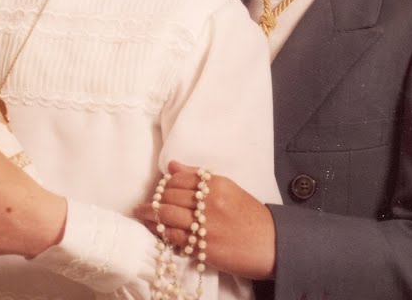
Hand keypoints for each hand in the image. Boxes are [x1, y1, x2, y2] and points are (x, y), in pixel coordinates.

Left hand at [132, 160, 276, 280]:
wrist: (272, 245)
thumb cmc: (252, 217)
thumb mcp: (230, 189)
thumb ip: (200, 177)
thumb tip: (172, 166)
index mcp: (216, 184)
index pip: (179, 178)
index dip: (166, 184)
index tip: (160, 189)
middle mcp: (209, 202)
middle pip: (169, 195)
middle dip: (155, 198)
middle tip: (147, 202)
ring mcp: (204, 225)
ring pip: (166, 214)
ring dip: (148, 213)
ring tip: (140, 212)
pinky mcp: (202, 246)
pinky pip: (172, 235)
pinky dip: (160, 230)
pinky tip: (153, 228)